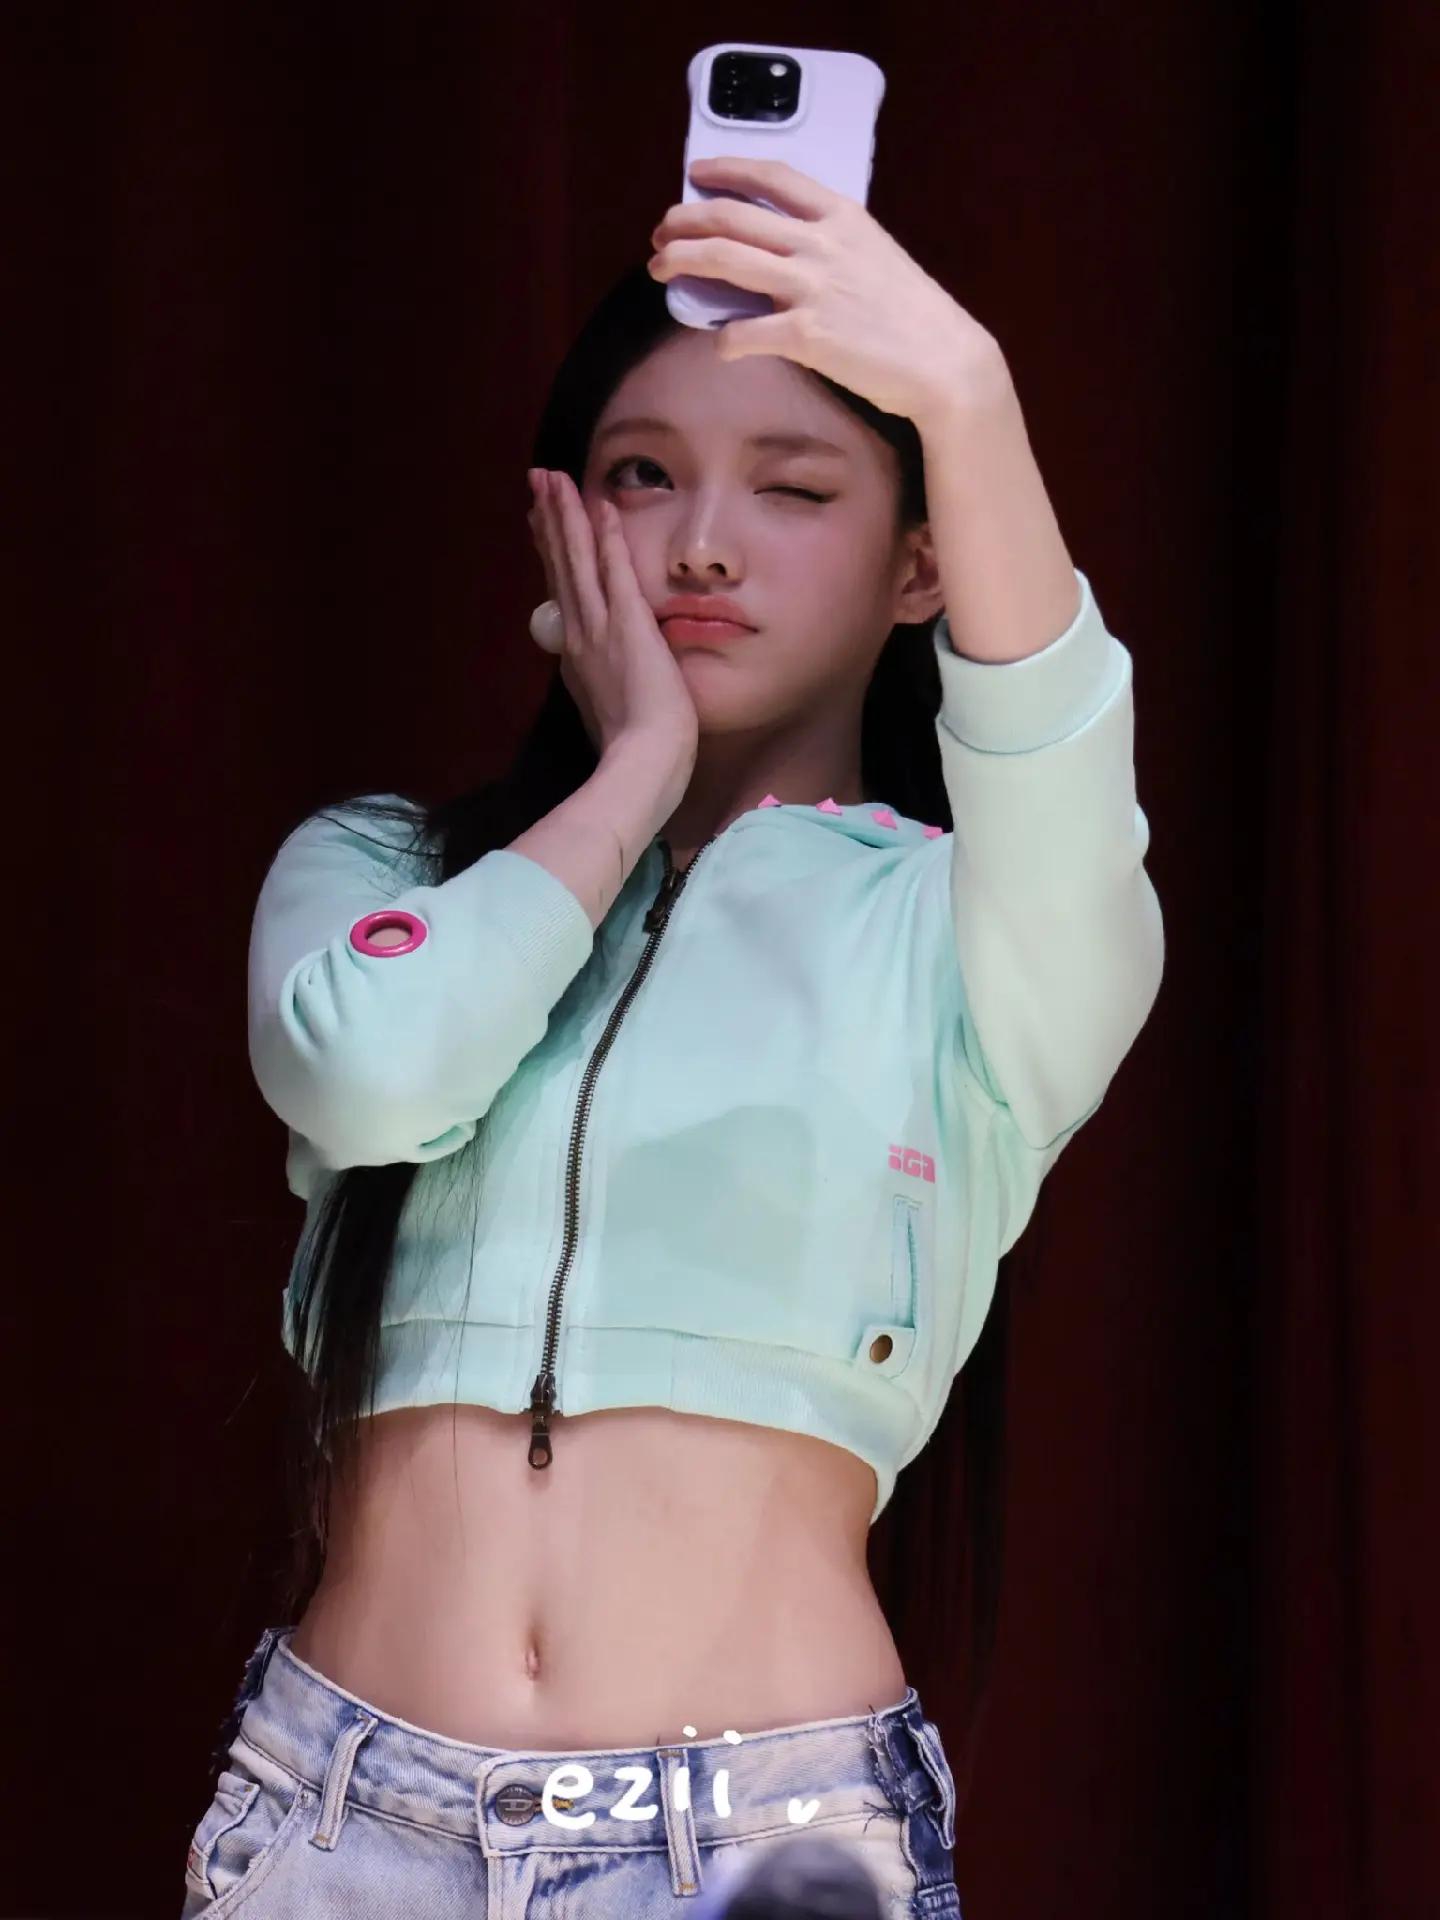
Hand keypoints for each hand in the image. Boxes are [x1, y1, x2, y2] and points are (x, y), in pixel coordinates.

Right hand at [528, 468, 698, 799]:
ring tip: (552, 478)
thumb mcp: (605, 714)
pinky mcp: (627, 626)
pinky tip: (602, 506)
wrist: (642, 765)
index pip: (561, 593)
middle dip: (549, 521)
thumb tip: (591, 674)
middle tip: (537, 481)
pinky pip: (615, 572)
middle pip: (560, 567)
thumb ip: (598, 686)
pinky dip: (606, 538)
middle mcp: (580, 636)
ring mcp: (600, 629)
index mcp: (576, 657)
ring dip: (566, 516)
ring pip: (577, 561)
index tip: (539, 523)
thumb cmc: (632, 752)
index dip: (550, 554)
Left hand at [647, 155, 1011, 423]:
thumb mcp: (875, 254)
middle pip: (732, 217)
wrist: (942, 361)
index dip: (725, 171)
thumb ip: (831, 243)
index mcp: (840, 216)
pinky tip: (719, 344)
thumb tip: (784, 250)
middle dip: (684, 219)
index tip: (696, 174)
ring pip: (725, 260)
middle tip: (660, 231)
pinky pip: (743, 332)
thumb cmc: (911, 314)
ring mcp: (811, 288)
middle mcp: (820, 243)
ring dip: (681, 261)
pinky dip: (722, 339)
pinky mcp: (806, 336)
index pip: (772, 176)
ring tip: (659, 268)